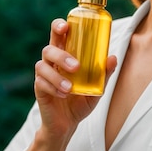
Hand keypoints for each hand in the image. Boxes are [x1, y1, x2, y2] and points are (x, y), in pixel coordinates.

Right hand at [34, 19, 116, 139]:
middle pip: (49, 48)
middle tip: (76, 66)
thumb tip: (112, 58)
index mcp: (64, 56)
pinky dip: (53, 88)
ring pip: (42, 66)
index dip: (58, 26)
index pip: (58, 35)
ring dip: (57, 76)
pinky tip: (63, 95)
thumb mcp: (96, 88)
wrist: (67, 124)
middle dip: (60, 54)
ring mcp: (44, 75)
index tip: (65, 26)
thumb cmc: (81, 101)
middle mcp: (52, 63)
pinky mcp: (39, 89)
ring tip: (70, 88)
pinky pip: (41, 83)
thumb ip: (103, 74)